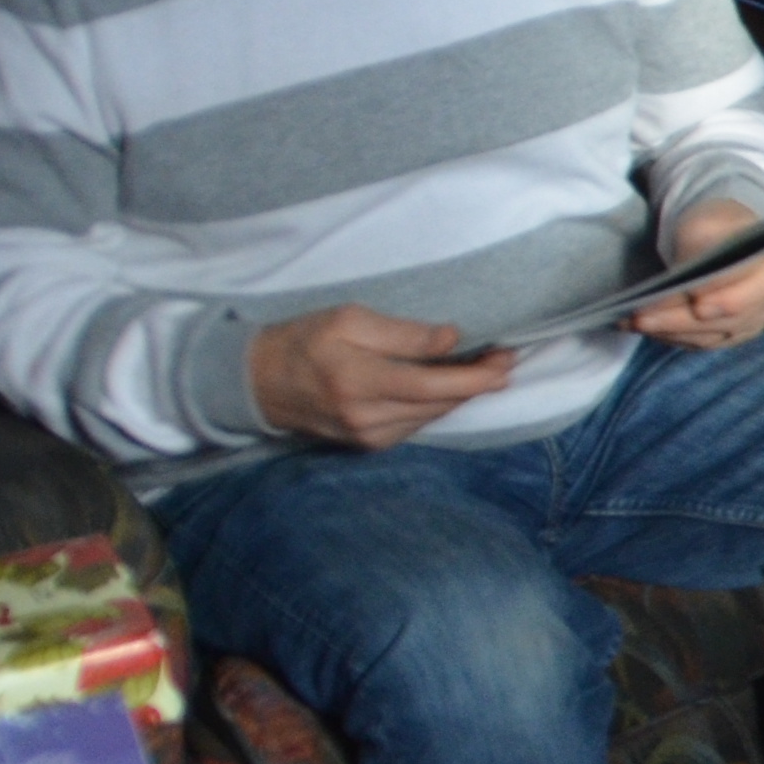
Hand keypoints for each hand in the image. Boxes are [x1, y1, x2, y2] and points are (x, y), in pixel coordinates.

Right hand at [248, 306, 514, 450]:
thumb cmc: (304, 340)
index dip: (473, 378)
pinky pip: (416, 424)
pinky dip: (436, 406)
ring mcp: (366, 437)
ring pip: (431, 417)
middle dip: (477, 383)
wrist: (258, 382)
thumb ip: (401, 333)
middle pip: (437, 405)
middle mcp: (364, 418)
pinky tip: (449, 386)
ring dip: (461, 395)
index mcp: (357, 382)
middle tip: (505, 357)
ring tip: (486, 368)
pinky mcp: (367, 444)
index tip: (505, 361)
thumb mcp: (348, 319)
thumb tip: (451, 340)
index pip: (428, 387)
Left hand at [627, 195, 763, 350]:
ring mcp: (751, 322)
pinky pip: (701, 343)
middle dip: (676, 320)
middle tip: (638, 317)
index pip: (741, 293)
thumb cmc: (717, 226)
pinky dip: (672, 337)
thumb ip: (699, 253)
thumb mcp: (707, 225)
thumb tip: (686, 291)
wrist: (731, 236)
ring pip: (707, 336)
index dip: (715, 302)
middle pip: (719, 320)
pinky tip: (648, 328)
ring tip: (632, 323)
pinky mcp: (732, 335)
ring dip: (667, 331)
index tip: (689, 305)